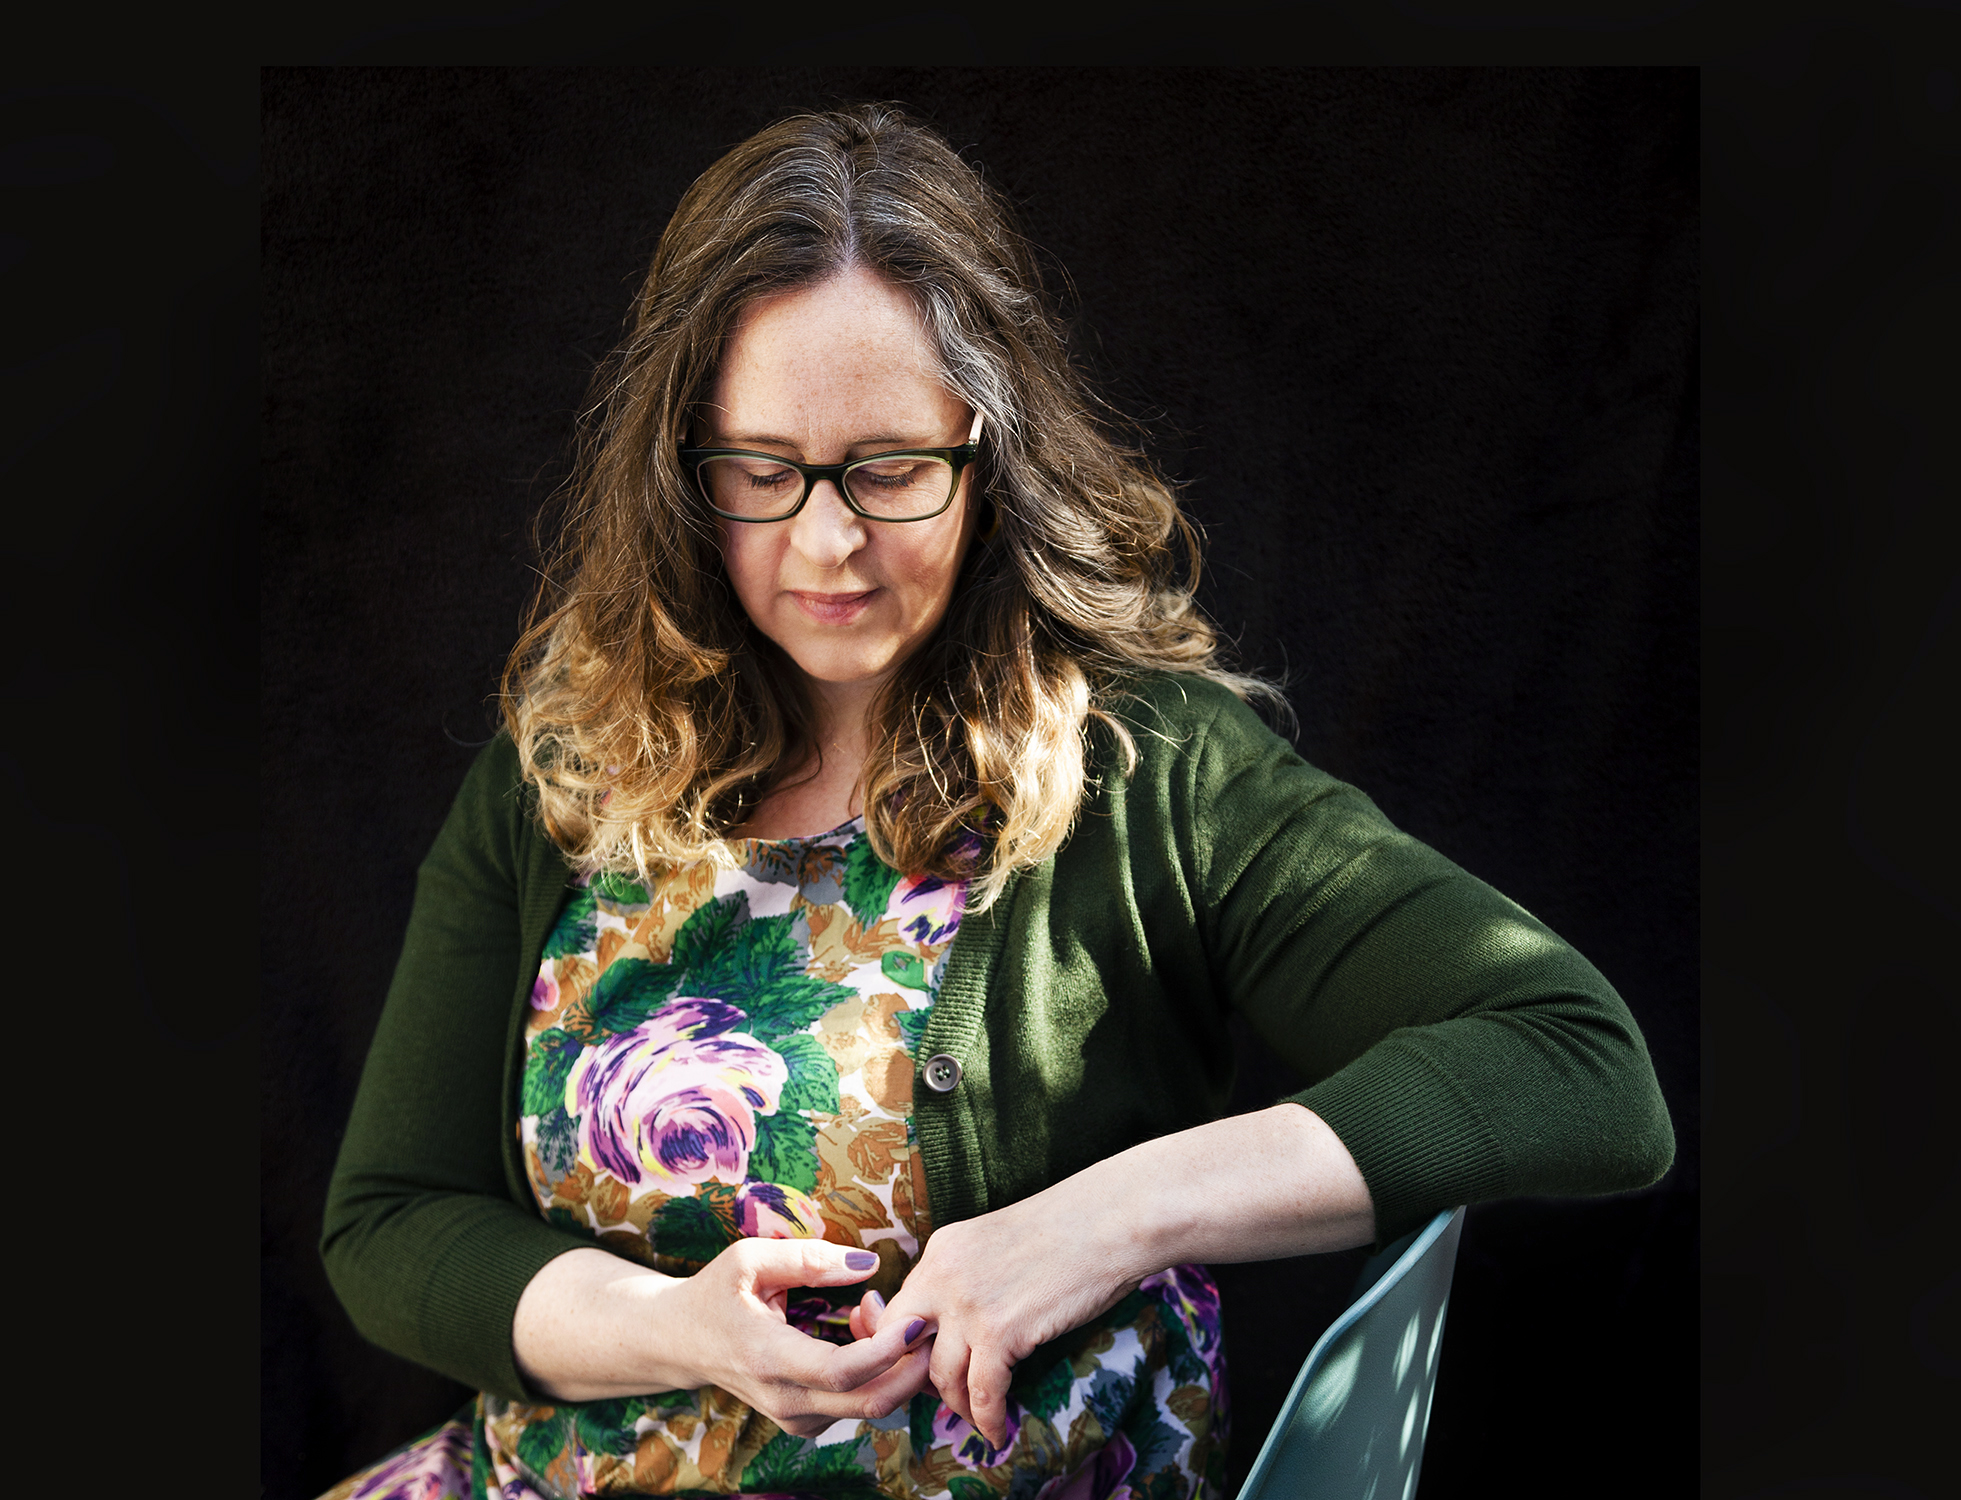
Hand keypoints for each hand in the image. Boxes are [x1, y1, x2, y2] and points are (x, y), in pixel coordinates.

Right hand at [680, 1239, 939, 1435]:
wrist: (680, 1342)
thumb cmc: (716, 1293)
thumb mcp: (750, 1259)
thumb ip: (810, 1259)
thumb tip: (869, 1265)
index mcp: (767, 1358)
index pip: (842, 1372)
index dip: (888, 1350)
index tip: (915, 1319)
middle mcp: (784, 1400)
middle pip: (869, 1402)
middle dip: (909, 1365)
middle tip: (917, 1315)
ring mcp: (795, 1418)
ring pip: (869, 1404)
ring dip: (891, 1364)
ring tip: (870, 1310)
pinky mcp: (806, 1422)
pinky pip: (856, 1404)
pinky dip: (875, 1373)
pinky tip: (858, 1333)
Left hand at [855, 1188, 1141, 1450]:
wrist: (1111, 1219)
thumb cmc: (1071, 1228)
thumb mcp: (998, 1243)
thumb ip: (969, 1276)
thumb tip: (962, 1323)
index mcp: (942, 1248)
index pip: (900, 1310)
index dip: (907, 1348)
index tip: (923, 1369)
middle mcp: (943, 1274)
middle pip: (903, 1345)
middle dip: (916, 1381)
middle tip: (941, 1399)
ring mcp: (968, 1304)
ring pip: (940, 1377)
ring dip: (957, 1406)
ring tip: (977, 1417)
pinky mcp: (1001, 1331)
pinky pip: (982, 1394)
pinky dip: (988, 1420)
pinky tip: (999, 1432)